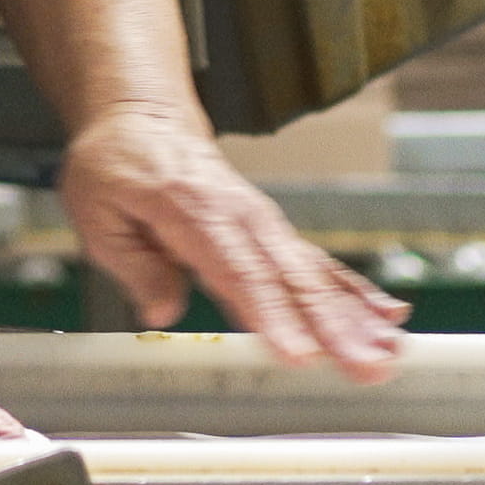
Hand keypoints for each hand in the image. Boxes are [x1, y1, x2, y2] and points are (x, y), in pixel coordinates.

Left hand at [60, 102, 409, 380]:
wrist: (141, 117)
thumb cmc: (115, 164)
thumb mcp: (96, 210)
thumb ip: (133, 264)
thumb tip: (162, 313)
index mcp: (194, 212)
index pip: (238, 272)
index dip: (271, 315)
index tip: (298, 354)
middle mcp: (240, 217)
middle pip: (292, 279)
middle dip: (334, 328)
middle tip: (367, 367)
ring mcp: (263, 224)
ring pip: (314, 275)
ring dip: (355, 318)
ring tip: (388, 354)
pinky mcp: (273, 233)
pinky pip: (319, 264)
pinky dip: (355, 291)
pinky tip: (387, 318)